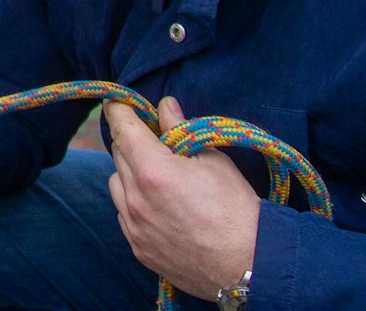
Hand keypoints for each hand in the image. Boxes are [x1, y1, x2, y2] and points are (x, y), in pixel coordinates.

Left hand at [105, 97, 258, 298]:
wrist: (248, 265)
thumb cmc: (236, 209)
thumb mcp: (214, 160)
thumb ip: (182, 130)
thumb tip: (165, 107)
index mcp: (153, 171)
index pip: (122, 128)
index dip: (118, 110)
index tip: (117, 102)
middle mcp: (135, 198)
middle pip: (119, 154)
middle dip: (132, 140)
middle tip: (153, 138)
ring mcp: (134, 226)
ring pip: (117, 184)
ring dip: (130, 172)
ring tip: (160, 176)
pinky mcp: (138, 248)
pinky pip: (124, 214)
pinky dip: (134, 202)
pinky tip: (161, 205)